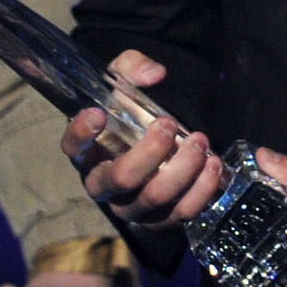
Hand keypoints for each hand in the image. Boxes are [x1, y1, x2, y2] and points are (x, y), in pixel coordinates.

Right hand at [60, 49, 223, 230]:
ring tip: (200, 141)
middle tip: (169, 123)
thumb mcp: (124, 79)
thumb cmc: (128, 108)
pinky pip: (181, 214)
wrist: (152, 135)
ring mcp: (131, 206)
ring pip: (155, 199)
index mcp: (86, 149)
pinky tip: (213, 164)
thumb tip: (155, 74)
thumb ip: (132, 67)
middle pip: (122, 179)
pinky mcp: (160, 218)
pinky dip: (201, 190)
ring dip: (183, 170)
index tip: (99, 112)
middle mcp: (103, 184)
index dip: (82, 133)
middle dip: (151, 151)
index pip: (73, 147)